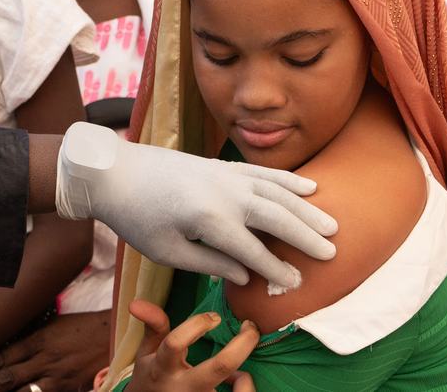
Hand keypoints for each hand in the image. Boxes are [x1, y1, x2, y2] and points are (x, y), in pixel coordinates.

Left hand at [0, 311, 109, 391]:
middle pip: (4, 377)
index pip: (0, 357)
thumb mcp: (53, 324)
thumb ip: (30, 336)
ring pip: (20, 391)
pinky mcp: (69, 387)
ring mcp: (56, 376)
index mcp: (38, 339)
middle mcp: (43, 359)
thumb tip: (5, 345)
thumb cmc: (83, 327)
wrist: (116, 334)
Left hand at [56, 122, 337, 287]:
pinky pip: (264, 173)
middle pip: (276, 217)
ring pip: (277, 192)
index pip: (252, 250)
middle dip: (304, 237)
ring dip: (306, 209)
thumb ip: (210, 264)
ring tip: (330, 224)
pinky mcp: (222, 164)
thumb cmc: (136, 217)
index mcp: (209, 220)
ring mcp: (226, 174)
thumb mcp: (168, 252)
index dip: (276, 268)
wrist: (115, 172)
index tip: (296, 282)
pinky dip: (289, 180)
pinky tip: (309, 188)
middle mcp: (224, 193)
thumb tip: (245, 277)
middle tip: (331, 252)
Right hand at [126, 300, 256, 391]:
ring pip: (237, 391)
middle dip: (242, 344)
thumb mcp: (147, 352)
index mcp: (163, 368)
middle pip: (221, 365)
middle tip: (250, 327)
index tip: (214, 317)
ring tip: (241, 370)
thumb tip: (136, 302)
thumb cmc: (153, 376)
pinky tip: (238, 381)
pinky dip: (244, 387)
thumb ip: (152, 325)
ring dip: (244, 376)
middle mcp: (183, 387)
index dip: (197, 324)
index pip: (175, 343)